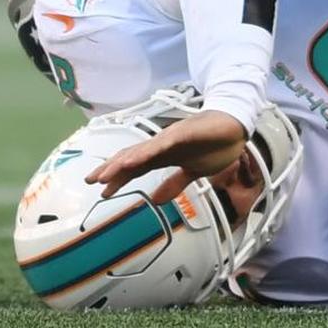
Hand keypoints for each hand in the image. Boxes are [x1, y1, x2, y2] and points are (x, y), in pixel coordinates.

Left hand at [85, 110, 247, 204]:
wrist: (236, 127)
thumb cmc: (215, 145)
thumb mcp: (193, 171)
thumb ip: (175, 183)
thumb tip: (156, 200)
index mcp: (164, 156)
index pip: (136, 168)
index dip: (119, 178)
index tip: (103, 191)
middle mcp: (162, 146)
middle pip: (132, 157)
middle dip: (111, 169)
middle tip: (91, 180)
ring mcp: (171, 138)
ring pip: (142, 150)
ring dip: (123, 162)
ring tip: (105, 174)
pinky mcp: (184, 132)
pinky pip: (163, 143)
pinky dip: (148, 151)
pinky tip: (135, 159)